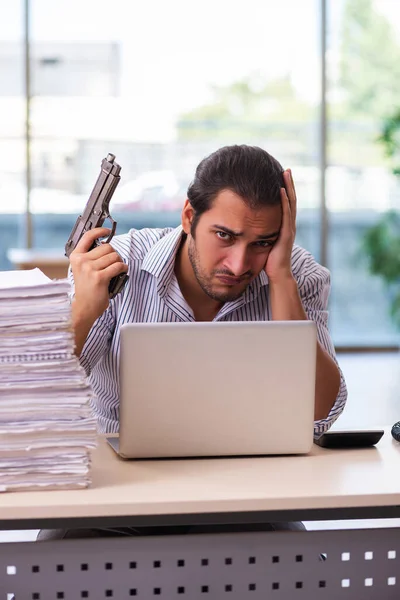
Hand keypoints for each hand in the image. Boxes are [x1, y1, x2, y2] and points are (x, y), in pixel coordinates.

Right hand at [69, 227, 127, 321]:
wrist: (84, 307)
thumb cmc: (86, 288)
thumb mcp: (82, 269)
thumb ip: (89, 256)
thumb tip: (105, 244)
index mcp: (76, 256)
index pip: (88, 236)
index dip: (100, 231)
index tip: (107, 231)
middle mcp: (81, 261)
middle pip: (107, 247)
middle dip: (114, 254)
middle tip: (113, 263)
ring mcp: (90, 269)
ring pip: (114, 256)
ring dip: (119, 262)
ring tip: (116, 269)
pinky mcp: (99, 278)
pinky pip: (118, 266)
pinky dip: (123, 268)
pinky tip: (121, 272)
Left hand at [265, 169, 296, 283]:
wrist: (278, 275)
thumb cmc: (269, 261)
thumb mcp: (264, 242)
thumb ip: (261, 232)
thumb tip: (250, 225)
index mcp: (284, 226)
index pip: (286, 204)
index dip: (285, 190)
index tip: (281, 177)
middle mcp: (289, 225)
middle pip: (291, 199)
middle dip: (288, 184)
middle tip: (286, 169)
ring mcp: (289, 228)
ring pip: (290, 203)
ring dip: (288, 187)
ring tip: (286, 173)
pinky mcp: (286, 233)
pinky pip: (285, 214)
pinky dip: (284, 201)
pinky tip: (280, 190)